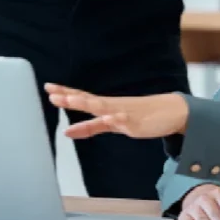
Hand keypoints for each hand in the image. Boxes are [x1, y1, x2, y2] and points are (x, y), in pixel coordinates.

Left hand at [44, 83, 188, 138]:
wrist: (171, 112)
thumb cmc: (140, 115)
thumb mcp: (112, 123)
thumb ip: (91, 127)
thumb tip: (68, 131)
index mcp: (105, 105)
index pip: (82, 97)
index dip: (65, 93)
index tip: (48, 88)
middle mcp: (111, 106)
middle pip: (87, 100)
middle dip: (69, 97)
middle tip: (51, 93)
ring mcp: (123, 113)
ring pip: (101, 107)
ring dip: (85, 103)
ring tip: (69, 100)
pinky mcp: (135, 122)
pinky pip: (124, 121)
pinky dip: (115, 119)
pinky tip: (109, 118)